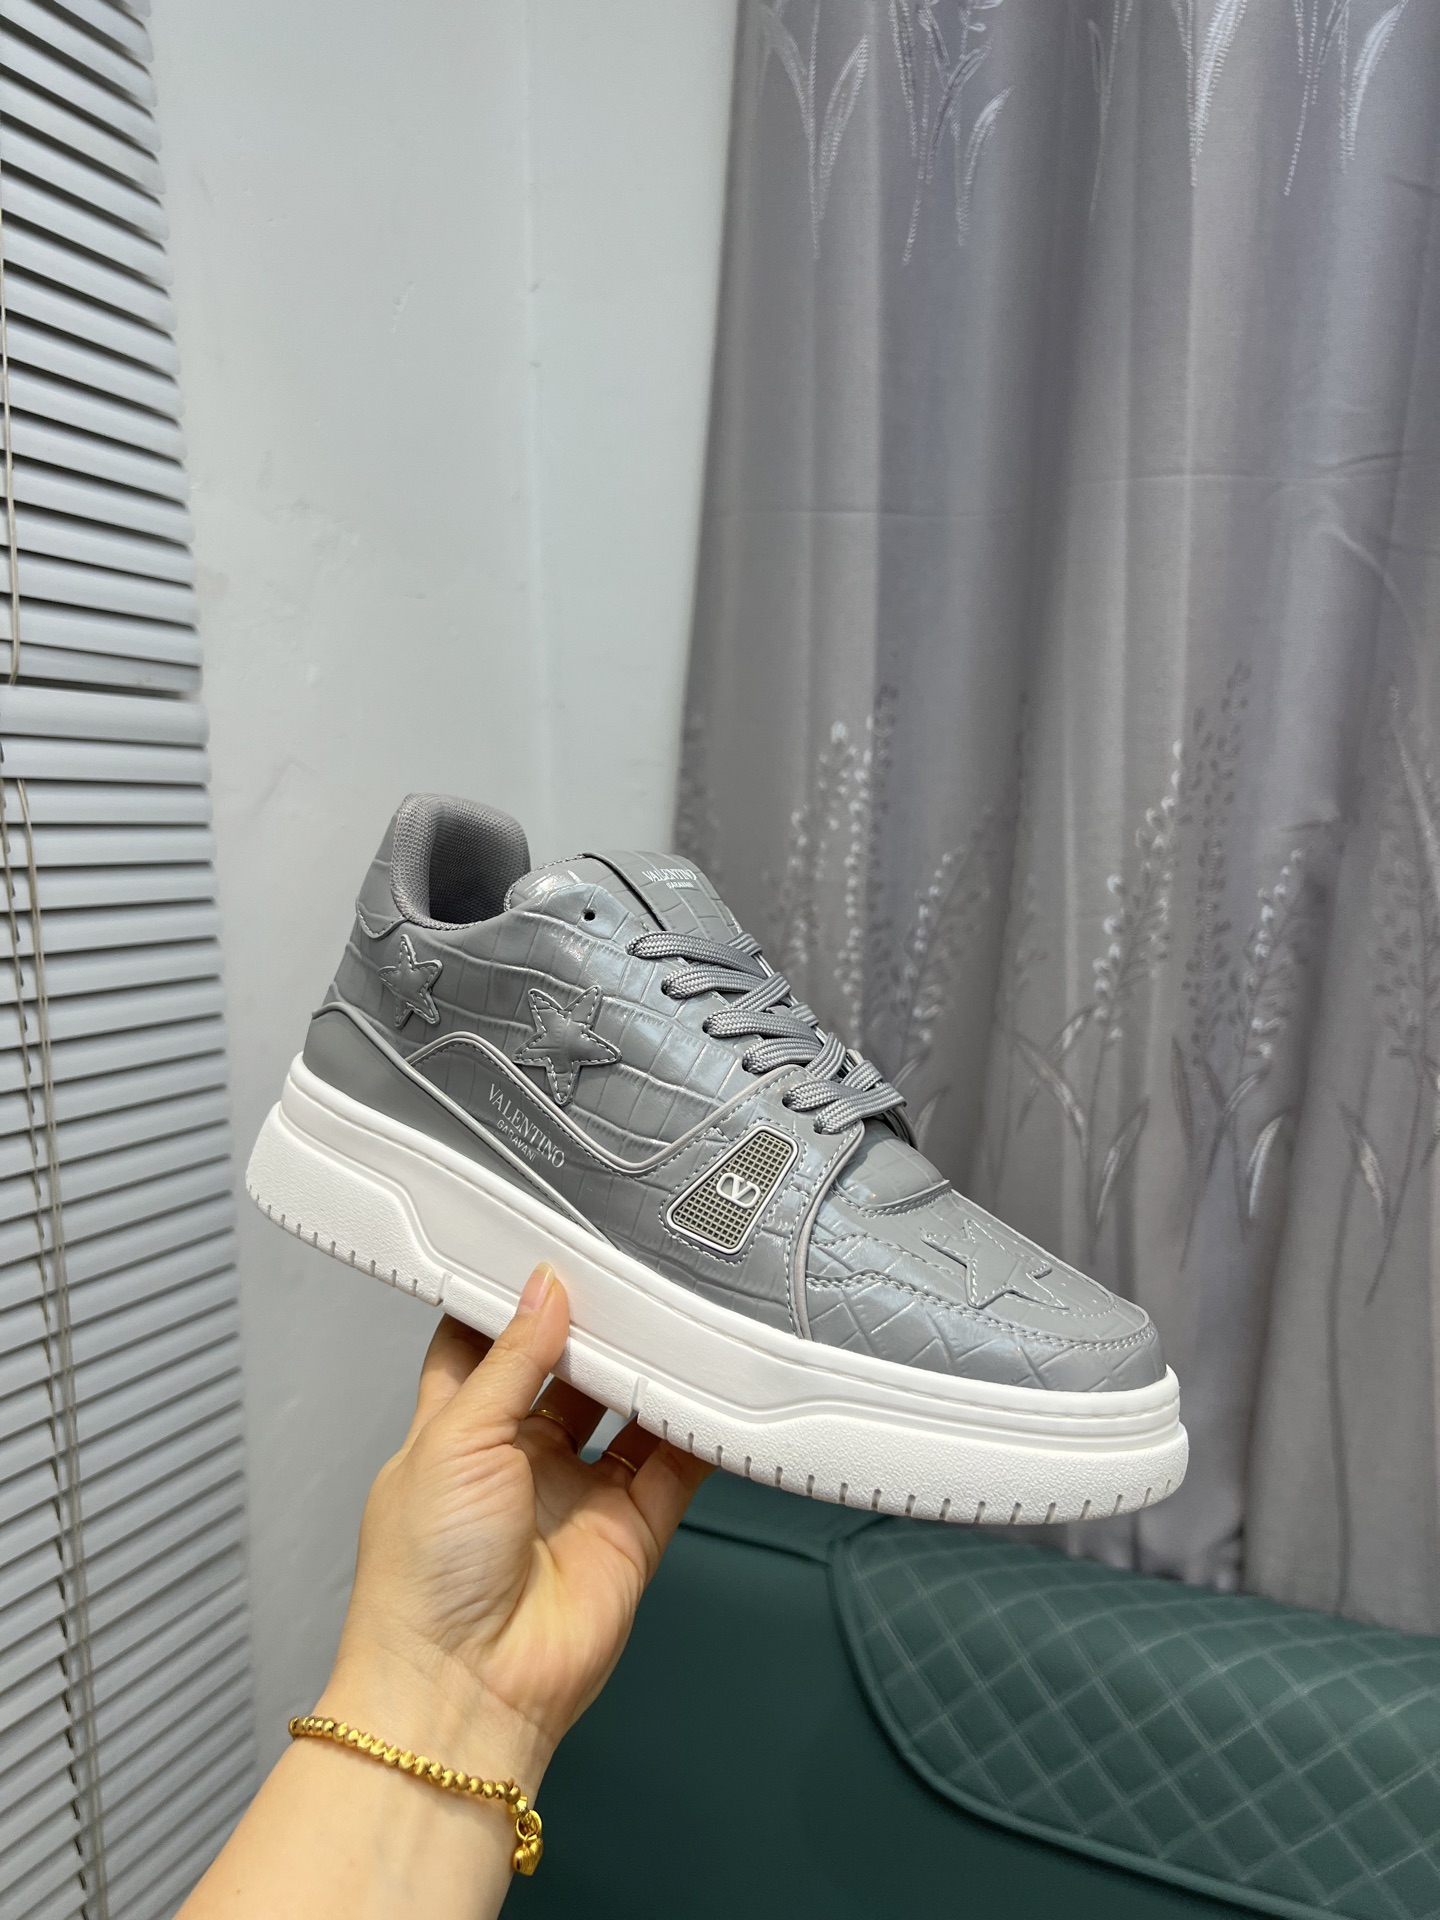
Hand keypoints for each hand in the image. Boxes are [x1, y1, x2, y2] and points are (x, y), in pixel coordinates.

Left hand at [316, 1263, 711, 1790]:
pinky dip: (698, 1432)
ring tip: (677, 1315)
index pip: (484, 1346)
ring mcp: (576, 1495)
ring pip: (625, 1413)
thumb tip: (544, 1289)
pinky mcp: (629, 1531)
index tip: (548, 1248)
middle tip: (629, 1272)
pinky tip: (714, 1389)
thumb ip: (510, 1360)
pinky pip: (674, 1468)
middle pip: (566, 1371)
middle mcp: (517, 1459)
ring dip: (649, 1371)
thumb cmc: (422, 1579)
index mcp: (455, 1432)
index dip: (513, 1299)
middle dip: (596, 1327)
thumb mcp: (454, 1440)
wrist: (466, 1690)